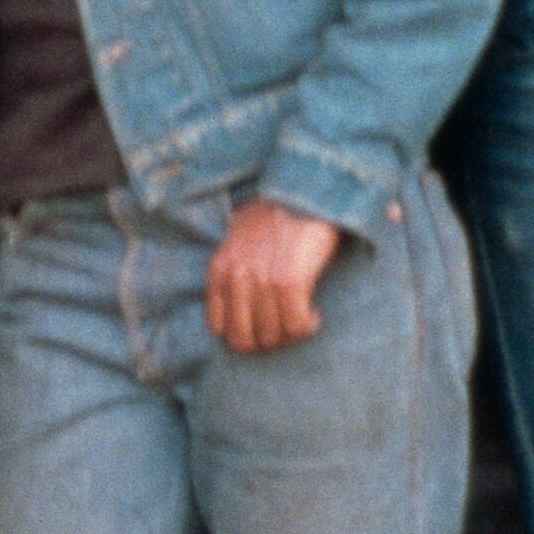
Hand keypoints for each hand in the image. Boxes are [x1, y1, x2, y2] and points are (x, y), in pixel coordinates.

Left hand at [204, 197, 340, 353]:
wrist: (306, 192)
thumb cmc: (277, 214)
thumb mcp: (238, 238)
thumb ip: (233, 267)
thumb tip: (240, 300)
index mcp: (219, 269)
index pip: (218, 327)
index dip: (243, 335)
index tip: (263, 327)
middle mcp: (236, 278)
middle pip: (243, 339)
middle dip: (266, 342)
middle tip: (285, 330)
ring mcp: (262, 281)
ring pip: (271, 336)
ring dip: (290, 335)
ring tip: (302, 319)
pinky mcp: (289, 282)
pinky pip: (296, 326)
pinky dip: (307, 327)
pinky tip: (315, 316)